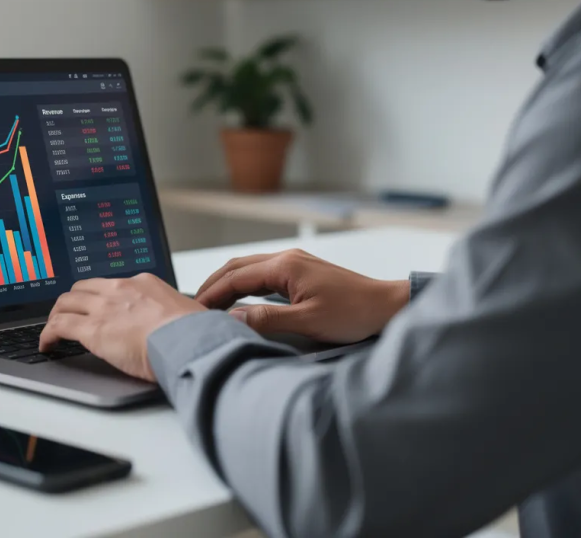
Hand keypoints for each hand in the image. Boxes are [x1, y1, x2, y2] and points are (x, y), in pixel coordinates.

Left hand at [40, 274, 205, 381]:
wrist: (191, 342)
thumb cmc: (196, 334)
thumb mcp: (187, 314)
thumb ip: (174, 317)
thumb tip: (179, 327)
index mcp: (144, 283)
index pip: (112, 284)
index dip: (99, 296)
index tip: (97, 306)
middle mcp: (121, 290)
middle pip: (83, 288)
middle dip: (72, 300)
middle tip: (68, 314)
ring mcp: (105, 308)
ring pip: (66, 302)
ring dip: (57, 314)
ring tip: (53, 329)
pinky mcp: (93, 329)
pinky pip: (59, 326)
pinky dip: (48, 334)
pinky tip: (47, 345)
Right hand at [195, 249, 409, 342]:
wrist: (387, 307)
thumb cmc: (354, 313)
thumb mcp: (308, 322)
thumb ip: (267, 319)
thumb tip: (233, 319)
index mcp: (284, 266)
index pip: (235, 277)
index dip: (211, 295)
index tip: (193, 311)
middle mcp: (287, 258)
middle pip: (237, 267)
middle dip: (213, 285)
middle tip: (193, 307)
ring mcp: (295, 263)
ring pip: (249, 269)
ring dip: (227, 284)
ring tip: (210, 305)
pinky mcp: (302, 272)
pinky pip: (263, 274)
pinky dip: (244, 285)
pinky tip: (239, 300)